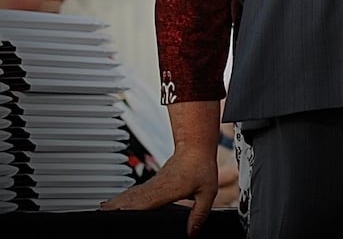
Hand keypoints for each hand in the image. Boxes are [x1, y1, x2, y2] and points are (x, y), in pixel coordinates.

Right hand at [100, 143, 218, 235]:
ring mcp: (153, 183)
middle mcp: (156, 186)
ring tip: (103, 210)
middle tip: (101, 214)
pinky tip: (115, 202)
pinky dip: (122, 197)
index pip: (144, 203)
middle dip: (116, 208)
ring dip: (116, 202)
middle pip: (132, 199)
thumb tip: (192, 233)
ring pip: (131, 194)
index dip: (129, 210)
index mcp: (167, 190)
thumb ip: (199, 214)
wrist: (196, 147)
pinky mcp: (153, 181)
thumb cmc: (201, 167)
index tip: (115, 214)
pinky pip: (134, 191)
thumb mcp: (207, 193)